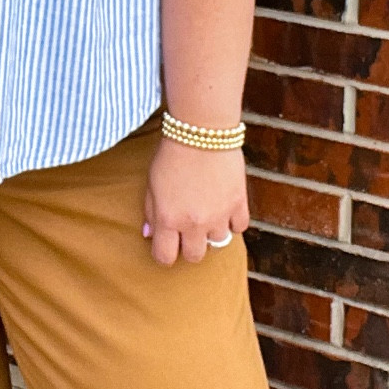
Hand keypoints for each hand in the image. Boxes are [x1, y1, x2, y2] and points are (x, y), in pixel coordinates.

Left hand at [143, 138, 248, 265]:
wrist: (201, 132)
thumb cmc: (171, 155)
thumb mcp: (151, 183)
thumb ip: (150, 211)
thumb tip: (149, 234)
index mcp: (168, 219)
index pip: (165, 257)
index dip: (165, 252)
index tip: (167, 243)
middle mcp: (193, 223)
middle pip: (194, 256)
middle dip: (189, 246)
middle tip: (188, 230)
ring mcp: (219, 215)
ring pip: (218, 243)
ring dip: (212, 231)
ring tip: (208, 213)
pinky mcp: (239, 203)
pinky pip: (239, 227)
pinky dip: (233, 221)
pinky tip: (225, 207)